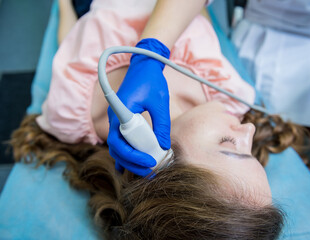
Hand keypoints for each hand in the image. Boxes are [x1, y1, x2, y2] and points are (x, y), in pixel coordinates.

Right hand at [107, 38, 170, 176]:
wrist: (144, 66)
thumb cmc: (152, 81)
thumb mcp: (160, 103)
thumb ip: (161, 125)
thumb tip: (163, 148)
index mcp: (121, 111)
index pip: (119, 142)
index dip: (133, 156)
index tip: (150, 161)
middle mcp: (114, 118)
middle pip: (116, 149)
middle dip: (132, 163)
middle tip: (150, 172)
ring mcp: (116, 120)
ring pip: (118, 147)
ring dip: (130, 160)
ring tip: (146, 171)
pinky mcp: (122, 121)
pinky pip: (121, 141)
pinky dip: (127, 153)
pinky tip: (134, 165)